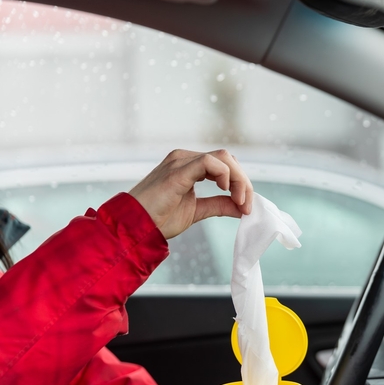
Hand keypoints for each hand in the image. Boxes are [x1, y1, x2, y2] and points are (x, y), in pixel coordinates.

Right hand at [129, 149, 253, 239]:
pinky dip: (225, 175)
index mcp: (189, 166)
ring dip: (239, 180)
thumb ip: (219, 205)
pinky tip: (226, 191)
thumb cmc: (159, 219)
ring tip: (240, 201)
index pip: (225, 165)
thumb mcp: (197, 211)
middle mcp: (185, 158)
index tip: (246, 208)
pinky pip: (209, 162)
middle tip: (247, 206)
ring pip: (223, 158)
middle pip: (227, 159)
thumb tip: (243, 208)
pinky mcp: (178, 170)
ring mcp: (180, 161)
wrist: (134, 227)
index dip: (241, 184)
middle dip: (244, 182)